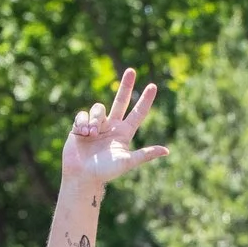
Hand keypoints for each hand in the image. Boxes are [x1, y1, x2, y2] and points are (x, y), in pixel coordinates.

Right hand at [62, 67, 168, 185]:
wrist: (82, 175)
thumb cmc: (105, 172)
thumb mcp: (127, 162)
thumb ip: (145, 155)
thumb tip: (167, 151)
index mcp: (124, 133)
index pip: (138, 113)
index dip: (145, 100)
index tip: (153, 86)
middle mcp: (112, 126)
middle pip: (120, 101)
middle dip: (126, 86)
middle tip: (132, 71)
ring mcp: (97, 125)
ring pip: (98, 108)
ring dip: (95, 119)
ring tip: (92, 134)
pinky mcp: (81, 125)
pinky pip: (83, 114)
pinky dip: (83, 123)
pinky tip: (82, 134)